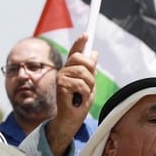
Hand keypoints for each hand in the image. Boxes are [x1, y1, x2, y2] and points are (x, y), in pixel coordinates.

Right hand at [46, 34, 97, 155]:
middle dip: (90, 68)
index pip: (75, 52)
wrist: (70, 120)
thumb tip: (94, 53)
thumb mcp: (89, 85)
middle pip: (80, 58)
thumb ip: (90, 70)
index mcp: (71, 70)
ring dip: (89, 86)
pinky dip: (84, 94)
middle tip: (90, 82)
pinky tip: (78, 100)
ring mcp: (61, 77)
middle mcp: (64, 71)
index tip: (87, 35)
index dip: (80, 42)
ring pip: (83, 72)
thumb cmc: (79, 105)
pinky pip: (81, 84)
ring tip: (83, 95)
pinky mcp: (61, 85)